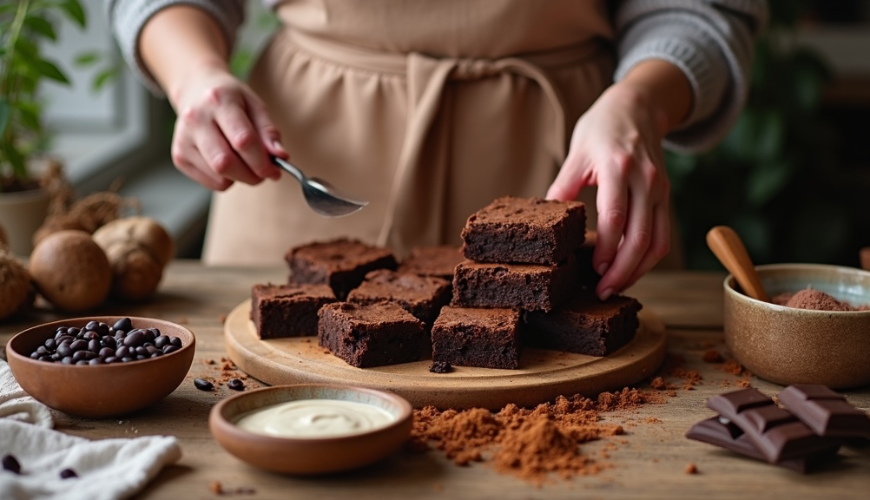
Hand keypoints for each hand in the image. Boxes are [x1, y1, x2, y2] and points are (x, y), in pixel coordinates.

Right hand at [168, 60, 286, 190]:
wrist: (196, 89)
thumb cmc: (231, 99)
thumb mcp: (255, 105)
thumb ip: (269, 132)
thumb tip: (281, 157)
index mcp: (218, 101)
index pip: (242, 140)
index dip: (262, 162)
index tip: (275, 171)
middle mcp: (195, 119)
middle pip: (226, 163)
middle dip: (251, 175)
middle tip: (263, 172)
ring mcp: (183, 139)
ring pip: (219, 177)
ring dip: (240, 177)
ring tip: (243, 161)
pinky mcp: (179, 156)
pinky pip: (211, 183)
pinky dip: (227, 179)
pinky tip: (227, 161)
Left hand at [547, 79, 671, 299]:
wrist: (639, 105)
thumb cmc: (602, 127)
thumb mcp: (576, 152)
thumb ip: (562, 187)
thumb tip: (546, 223)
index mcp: (618, 167)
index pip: (616, 217)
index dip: (607, 249)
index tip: (593, 271)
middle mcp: (645, 180)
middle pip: (640, 237)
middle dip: (622, 271)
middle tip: (602, 292)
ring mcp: (660, 190)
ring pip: (657, 242)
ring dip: (638, 270)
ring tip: (615, 287)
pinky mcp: (666, 197)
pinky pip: (662, 235)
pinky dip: (649, 258)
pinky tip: (630, 270)